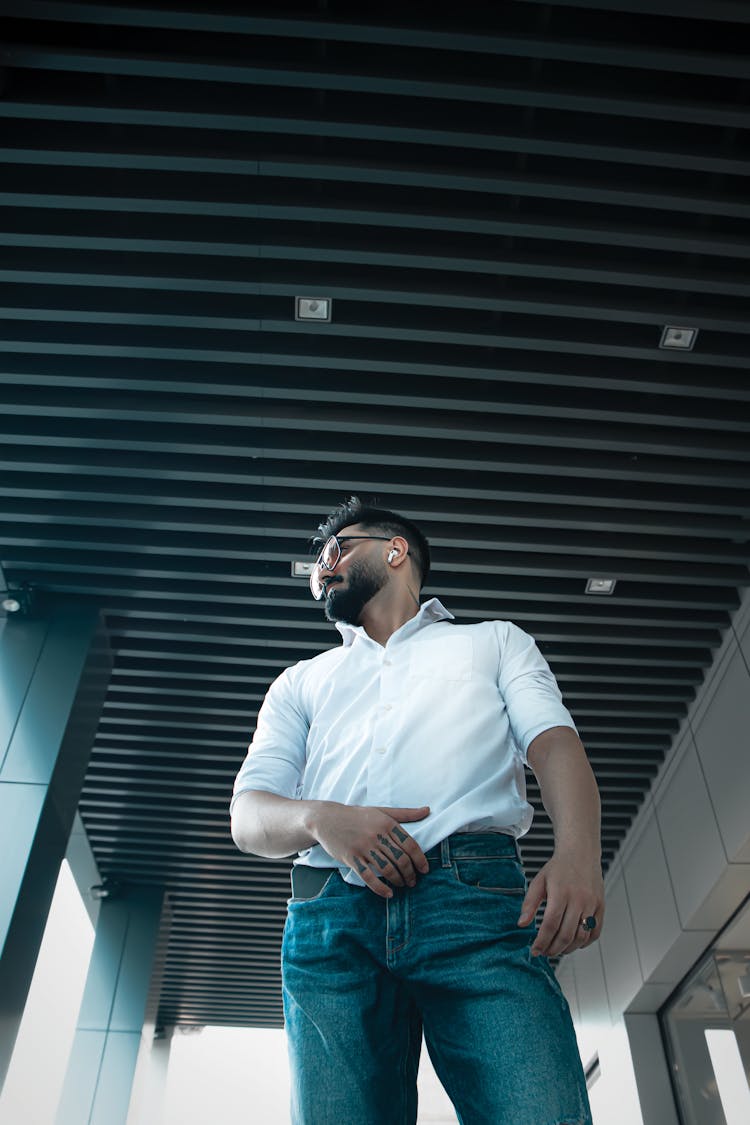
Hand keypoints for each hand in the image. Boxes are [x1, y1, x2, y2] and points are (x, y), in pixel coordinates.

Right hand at [310, 803, 429, 898]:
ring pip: (387, 869)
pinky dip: (380, 888)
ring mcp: (363, 847)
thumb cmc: (356, 815)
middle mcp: (377, 835)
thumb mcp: (381, 811)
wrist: (326, 819)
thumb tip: (427, 810)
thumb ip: (405, 813)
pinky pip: (369, 876)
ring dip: (398, 880)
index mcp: (387, 823)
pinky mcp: (352, 858)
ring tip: (403, 885)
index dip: (420, 859)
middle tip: (413, 881)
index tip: (425, 869)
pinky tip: (388, 893)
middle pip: (401, 859)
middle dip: (410, 873)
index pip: (410, 844)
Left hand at [517, 849, 604, 956]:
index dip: (542, 941)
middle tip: (545, 953)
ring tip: (557, 949)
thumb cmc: (558, 868)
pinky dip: (585, 942)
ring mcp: (592, 904)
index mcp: (560, 893)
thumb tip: (521, 924)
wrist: (580, 853)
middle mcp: (579, 899)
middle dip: (553, 949)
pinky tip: (574, 943)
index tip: (535, 951)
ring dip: (568, 948)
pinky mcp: (601, 906)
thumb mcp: (538, 882)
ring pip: (581, 936)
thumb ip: (529, 904)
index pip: (550, 925)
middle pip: (566, 934)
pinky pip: (595, 932)